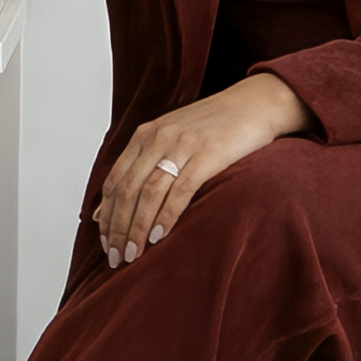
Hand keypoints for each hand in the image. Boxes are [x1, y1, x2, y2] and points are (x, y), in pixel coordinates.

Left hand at [92, 75, 315, 267]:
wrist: (255, 103)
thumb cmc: (214, 126)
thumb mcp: (172, 137)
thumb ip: (144, 164)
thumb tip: (114, 203)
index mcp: (145, 135)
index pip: (115, 181)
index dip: (107, 215)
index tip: (105, 241)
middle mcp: (158, 138)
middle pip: (127, 191)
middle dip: (117, 228)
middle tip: (115, 257)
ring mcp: (182, 146)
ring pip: (148, 193)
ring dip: (137, 228)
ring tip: (133, 254)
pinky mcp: (207, 155)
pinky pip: (180, 190)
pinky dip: (166, 216)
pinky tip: (159, 236)